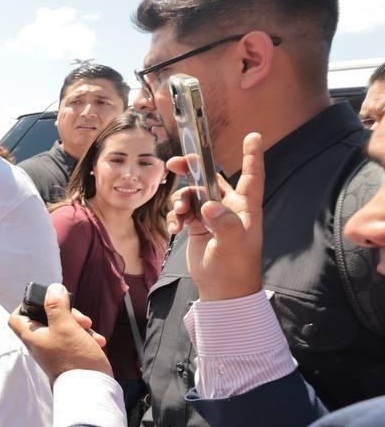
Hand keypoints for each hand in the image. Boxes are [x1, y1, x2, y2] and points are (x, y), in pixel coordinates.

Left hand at [7, 284, 109, 384]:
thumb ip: (56, 306)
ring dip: (79, 325)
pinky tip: (98, 341)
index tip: (46, 301)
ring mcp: (54, 350)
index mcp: (32, 336)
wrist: (91, 390)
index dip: (27, 305)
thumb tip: (52, 289)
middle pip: (46, 319)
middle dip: (66, 314)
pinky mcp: (68, 356)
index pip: (16, 317)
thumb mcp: (65, 326)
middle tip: (81, 318)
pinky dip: (84, 337)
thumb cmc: (74, 358)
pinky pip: (74, 340)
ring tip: (92, 330)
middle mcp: (40, 343)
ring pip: (64, 328)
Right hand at [166, 132, 263, 300]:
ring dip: (179, 200)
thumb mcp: (233, 244)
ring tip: (178, 215)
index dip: (252, 156)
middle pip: (209, 179)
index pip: (251, 177)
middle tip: (173, 164)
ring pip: (191, 195)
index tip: (253, 136)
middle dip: (191, 170)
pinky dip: (175, 216)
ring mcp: (211, 217)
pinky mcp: (196, 227)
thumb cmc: (236, 267)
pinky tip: (175, 229)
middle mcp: (228, 208)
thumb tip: (209, 205)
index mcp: (245, 208)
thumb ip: (224, 223)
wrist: (222, 291)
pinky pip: (182, 212)